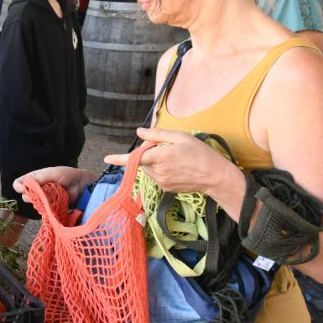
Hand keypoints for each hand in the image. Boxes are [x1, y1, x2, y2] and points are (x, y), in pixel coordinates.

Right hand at [12, 166, 96, 205]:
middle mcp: (37, 189)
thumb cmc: (68, 175)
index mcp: (36, 178)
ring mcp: (44, 199)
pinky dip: (45, 208)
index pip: (20, 182)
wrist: (83, 185)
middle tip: (40, 193)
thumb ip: (38, 178)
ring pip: (34, 203)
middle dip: (30, 195)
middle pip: (25, 195)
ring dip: (39, 201)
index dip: (18, 186)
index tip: (22, 189)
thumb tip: (22, 185)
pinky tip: (52, 204)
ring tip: (50, 197)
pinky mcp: (50, 207)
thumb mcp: (52, 173)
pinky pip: (43, 210)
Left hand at [103, 128, 238, 195]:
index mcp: (160, 157)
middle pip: (143, 160)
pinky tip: (176, 166)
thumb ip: (157, 135)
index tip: (107, 159)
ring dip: (154, 160)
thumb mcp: (180, 137)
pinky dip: (160, 169)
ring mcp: (161, 182)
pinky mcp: (165, 188)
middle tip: (165, 145)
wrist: (215, 177)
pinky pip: (156, 176)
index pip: (135, 158)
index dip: (119, 158)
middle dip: (148, 151)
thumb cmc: (200, 153)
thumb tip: (139, 133)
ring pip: (148, 168)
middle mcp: (157, 172)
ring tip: (174, 156)